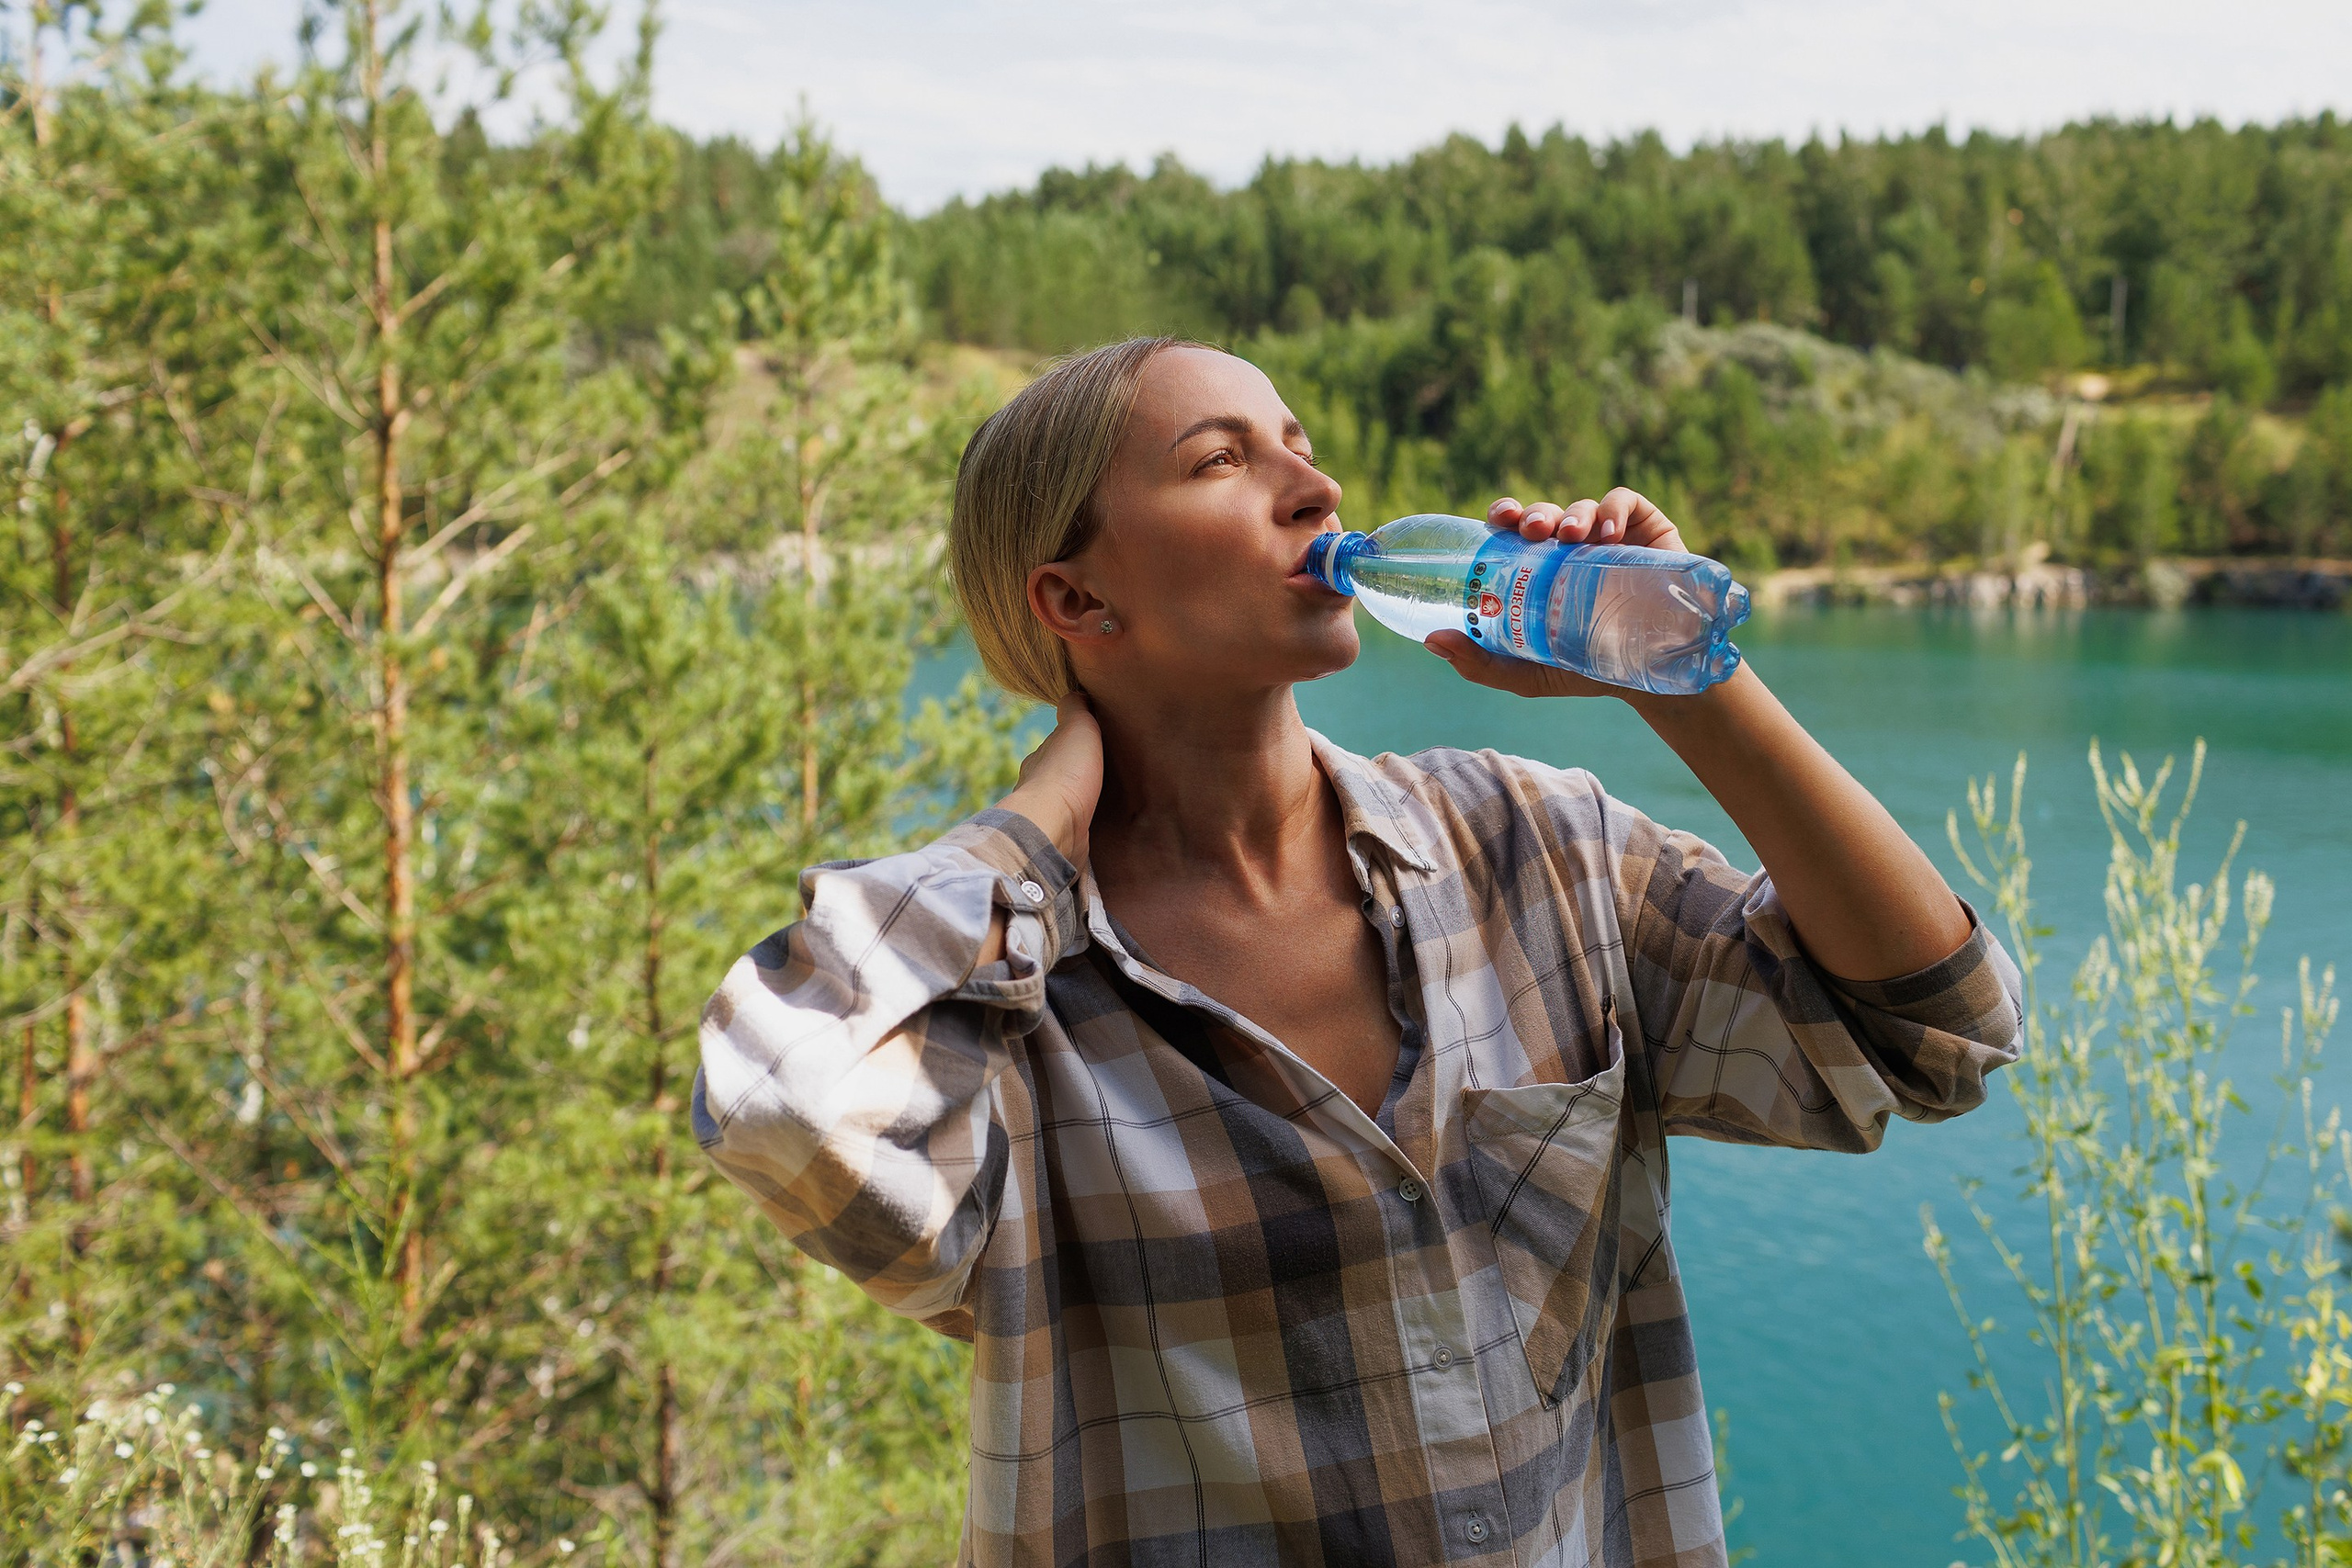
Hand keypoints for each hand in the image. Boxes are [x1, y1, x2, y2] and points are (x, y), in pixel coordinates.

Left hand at [998, 692, 1101, 871]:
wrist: (1054, 828)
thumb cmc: (1066, 774)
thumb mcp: (1077, 727)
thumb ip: (1076, 709)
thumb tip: (1076, 693)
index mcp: (1039, 760)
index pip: (1056, 747)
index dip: (1074, 744)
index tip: (1095, 744)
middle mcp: (1038, 788)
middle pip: (1060, 778)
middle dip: (1079, 776)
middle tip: (1107, 776)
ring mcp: (1048, 819)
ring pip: (1066, 806)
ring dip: (1082, 804)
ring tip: (1110, 803)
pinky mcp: (1060, 843)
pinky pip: (1074, 832)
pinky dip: (1085, 828)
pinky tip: (1101, 828)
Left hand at [1426, 488, 1689, 698]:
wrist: (1651, 680)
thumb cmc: (1584, 670)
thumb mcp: (1527, 672)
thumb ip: (1480, 662)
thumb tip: (1433, 641)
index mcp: (1539, 569)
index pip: (1515, 531)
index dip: (1505, 516)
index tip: (1498, 520)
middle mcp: (1570, 548)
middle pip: (1545, 515)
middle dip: (1535, 513)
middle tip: (1532, 529)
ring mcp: (1609, 538)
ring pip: (1583, 508)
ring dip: (1571, 514)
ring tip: (1571, 536)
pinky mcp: (1647, 533)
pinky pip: (1626, 504)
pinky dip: (1614, 510)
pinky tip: (1608, 534)